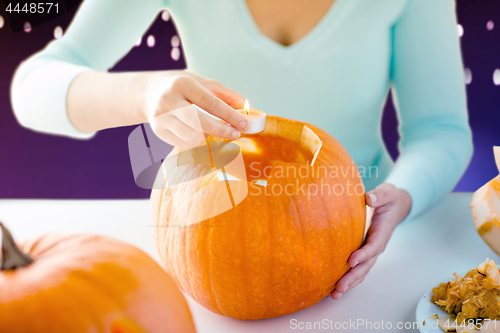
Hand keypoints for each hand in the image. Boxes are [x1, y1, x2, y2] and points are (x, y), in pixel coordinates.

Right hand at [143, 71, 247, 147]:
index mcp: (183, 84)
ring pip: (191, 136)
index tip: (244, 124)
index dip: (229, 115)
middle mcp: (169, 100)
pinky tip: (200, 133)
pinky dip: (197, 141)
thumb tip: (245, 109)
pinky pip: (184, 143)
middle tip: (235, 134)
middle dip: (221, 130)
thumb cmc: (182, 87)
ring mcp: (161, 117)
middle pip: (199, 122)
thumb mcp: (203, 83)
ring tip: (215, 130)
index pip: (210, 103)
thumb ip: (226, 95)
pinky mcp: (159, 131)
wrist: (150, 92)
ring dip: (209, 136)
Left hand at [330, 183, 411, 298]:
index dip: (363, 254)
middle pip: (366, 265)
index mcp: (382, 232)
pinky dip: (348, 279)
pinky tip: (335, 288)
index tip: (351, 261)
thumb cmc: (388, 198)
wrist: (394, 206)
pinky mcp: (365, 252)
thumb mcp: (387, 192)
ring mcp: (371, 251)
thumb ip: (380, 195)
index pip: (373, 246)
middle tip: (339, 287)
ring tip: (335, 294)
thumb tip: (369, 199)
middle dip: (353, 277)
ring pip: (362, 271)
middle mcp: (377, 245)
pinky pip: (358, 268)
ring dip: (349, 283)